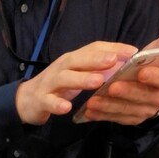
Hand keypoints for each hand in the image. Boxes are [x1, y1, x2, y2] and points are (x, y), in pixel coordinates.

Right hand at [15, 41, 136, 125]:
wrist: (26, 100)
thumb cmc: (57, 87)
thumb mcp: (77, 75)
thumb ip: (96, 70)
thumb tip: (123, 66)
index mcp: (73, 60)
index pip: (93, 49)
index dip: (112, 48)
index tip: (132, 52)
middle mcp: (61, 67)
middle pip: (78, 60)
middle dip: (97, 59)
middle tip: (114, 61)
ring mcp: (50, 84)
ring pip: (65, 78)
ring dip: (81, 79)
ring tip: (97, 81)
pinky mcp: (40, 100)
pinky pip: (48, 101)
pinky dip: (57, 104)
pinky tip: (67, 107)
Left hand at [83, 22, 158, 124]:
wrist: (145, 86)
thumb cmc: (150, 65)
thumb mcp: (157, 52)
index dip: (154, 76)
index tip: (141, 72)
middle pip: (143, 97)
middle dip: (126, 92)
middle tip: (111, 86)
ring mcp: (145, 111)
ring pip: (126, 110)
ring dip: (109, 106)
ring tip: (93, 101)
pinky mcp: (131, 120)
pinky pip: (115, 119)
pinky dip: (102, 115)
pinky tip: (89, 112)